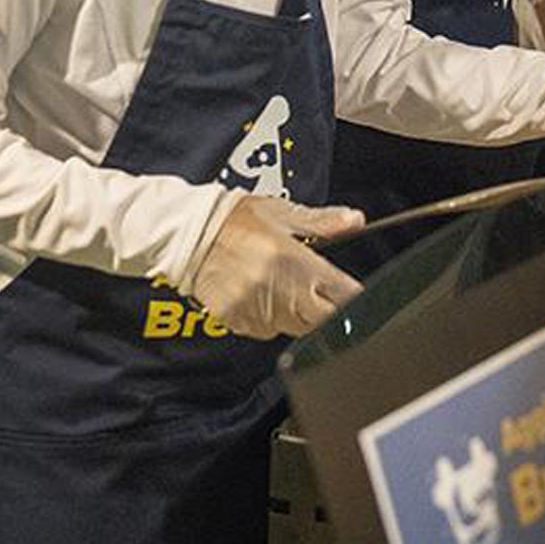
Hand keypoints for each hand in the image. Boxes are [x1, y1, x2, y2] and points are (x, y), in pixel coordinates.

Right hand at [190, 196, 365, 339]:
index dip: (353, 296)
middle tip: (319, 290)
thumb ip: (324, 222)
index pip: (343, 294)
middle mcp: (280, 291)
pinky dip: (272, 319)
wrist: (189, 235)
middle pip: (324, 319)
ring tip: (283, 286)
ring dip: (299, 314)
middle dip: (328, 308)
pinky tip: (262, 296)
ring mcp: (258, 311)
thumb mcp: (284, 213)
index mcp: (296, 262)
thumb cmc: (236, 221)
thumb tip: (355, 221)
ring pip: (296, 328)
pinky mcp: (239, 322)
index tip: (351, 292)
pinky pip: (267, 330)